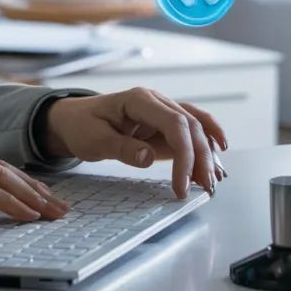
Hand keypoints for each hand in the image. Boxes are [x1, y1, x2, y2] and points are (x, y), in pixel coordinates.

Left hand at [42, 88, 227, 198]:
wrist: (72, 120)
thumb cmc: (81, 126)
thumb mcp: (94, 139)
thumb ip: (122, 148)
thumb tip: (148, 157)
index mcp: (139, 100)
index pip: (175, 124)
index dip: (184, 155)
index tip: (181, 186)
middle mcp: (156, 102)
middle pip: (191, 126)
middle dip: (201, 159)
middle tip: (204, 190)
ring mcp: (162, 112)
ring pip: (196, 128)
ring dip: (208, 154)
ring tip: (213, 182)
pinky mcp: (163, 125)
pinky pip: (191, 131)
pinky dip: (206, 143)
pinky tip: (219, 157)